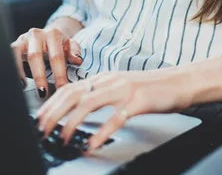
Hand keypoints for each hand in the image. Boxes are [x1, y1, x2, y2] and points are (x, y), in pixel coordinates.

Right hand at [11, 27, 82, 95]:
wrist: (45, 33)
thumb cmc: (59, 43)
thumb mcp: (70, 44)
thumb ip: (75, 51)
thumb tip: (77, 60)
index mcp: (53, 34)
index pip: (57, 57)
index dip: (59, 74)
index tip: (61, 88)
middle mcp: (37, 34)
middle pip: (36, 56)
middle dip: (39, 76)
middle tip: (43, 93)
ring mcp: (24, 38)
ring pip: (18, 54)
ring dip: (20, 72)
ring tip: (25, 87)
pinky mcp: (15, 43)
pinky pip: (9, 55)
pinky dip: (12, 68)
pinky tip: (17, 80)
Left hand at [35, 70, 192, 152]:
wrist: (182, 81)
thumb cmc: (154, 87)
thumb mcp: (122, 86)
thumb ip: (102, 94)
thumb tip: (80, 108)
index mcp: (105, 78)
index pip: (69, 88)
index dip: (50, 104)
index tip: (39, 119)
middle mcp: (111, 81)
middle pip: (72, 93)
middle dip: (52, 113)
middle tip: (41, 130)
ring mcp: (124, 90)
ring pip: (88, 103)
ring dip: (70, 122)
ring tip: (60, 137)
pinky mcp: (139, 101)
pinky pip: (116, 118)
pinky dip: (100, 132)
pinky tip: (91, 144)